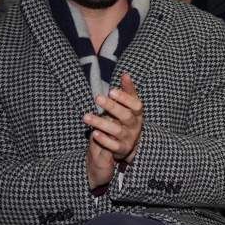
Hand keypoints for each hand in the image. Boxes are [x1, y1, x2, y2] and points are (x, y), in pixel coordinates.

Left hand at [84, 72, 143, 187]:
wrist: (131, 144)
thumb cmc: (127, 119)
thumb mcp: (130, 106)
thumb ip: (128, 91)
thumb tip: (125, 74)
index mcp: (137, 114)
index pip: (136, 105)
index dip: (125, 98)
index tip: (111, 91)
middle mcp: (134, 126)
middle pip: (126, 116)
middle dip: (112, 107)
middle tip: (97, 98)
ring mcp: (128, 138)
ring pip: (117, 131)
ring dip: (101, 123)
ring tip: (86, 117)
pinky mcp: (121, 150)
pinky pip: (113, 146)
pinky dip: (104, 140)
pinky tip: (94, 133)